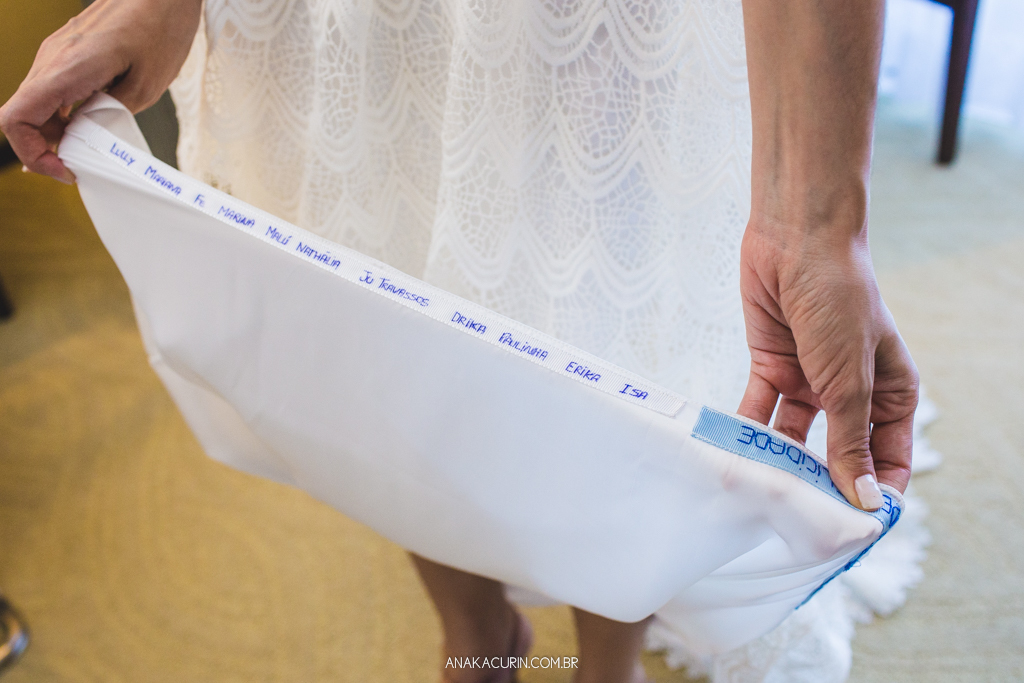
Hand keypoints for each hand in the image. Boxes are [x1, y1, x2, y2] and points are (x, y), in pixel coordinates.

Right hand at [0, 0, 201, 183]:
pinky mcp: (67, 52)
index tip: (67, 169)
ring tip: (90, 149)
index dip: (33, 154)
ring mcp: (56, 53)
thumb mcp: (145, 87)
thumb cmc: (161, 29)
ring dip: (54, 132)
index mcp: (67, 68)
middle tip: (80, 166)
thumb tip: (88, 140)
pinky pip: (51, 90)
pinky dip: (62, 114)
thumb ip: (109, 116)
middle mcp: (52, 59)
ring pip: (35, 104)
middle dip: (44, 148)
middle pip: (21, 116)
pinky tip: (89, 126)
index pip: (16, 118)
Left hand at [737, 222, 917, 509]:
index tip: (849, 530)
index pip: (887, 459)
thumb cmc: (839, 300)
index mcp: (890, 394)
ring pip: (795, 437)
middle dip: (819, 485)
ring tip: (762, 494)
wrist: (795, 241)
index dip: (872, 493)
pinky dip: (748, 431)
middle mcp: (851, 392)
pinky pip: (760, 410)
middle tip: (798, 523)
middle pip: (838, 453)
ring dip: (779, 462)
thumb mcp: (849, 377)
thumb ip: (850, 439)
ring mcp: (810, 381)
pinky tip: (734, 455)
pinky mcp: (772, 367)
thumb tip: (863, 497)